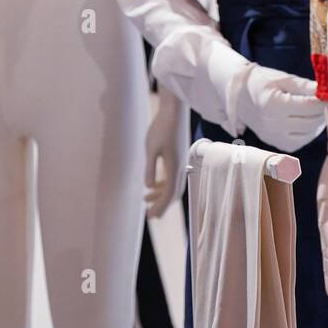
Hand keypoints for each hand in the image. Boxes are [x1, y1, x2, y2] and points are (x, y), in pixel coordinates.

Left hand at [144, 86, 188, 217]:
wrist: (174, 110)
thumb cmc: (161, 128)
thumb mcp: (151, 149)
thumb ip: (150, 168)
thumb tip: (149, 186)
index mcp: (174, 168)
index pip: (169, 195)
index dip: (160, 207)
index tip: (151, 217)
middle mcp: (180, 167)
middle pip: (174, 193)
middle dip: (162, 204)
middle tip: (150, 215)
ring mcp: (181, 161)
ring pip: (173, 185)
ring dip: (161, 194)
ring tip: (146, 199)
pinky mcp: (178, 155)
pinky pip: (172, 175)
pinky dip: (163, 183)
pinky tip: (152, 183)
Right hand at [235, 62, 325, 153]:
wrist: (239, 96)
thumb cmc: (262, 82)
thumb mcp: (282, 78)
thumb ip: (303, 86)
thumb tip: (325, 89)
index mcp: (273, 104)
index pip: (309, 106)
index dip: (324, 100)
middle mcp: (272, 124)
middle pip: (311, 122)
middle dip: (323, 112)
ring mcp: (273, 136)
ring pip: (308, 135)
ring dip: (318, 123)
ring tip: (318, 110)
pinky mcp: (275, 143)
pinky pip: (299, 142)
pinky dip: (308, 133)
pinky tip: (309, 121)